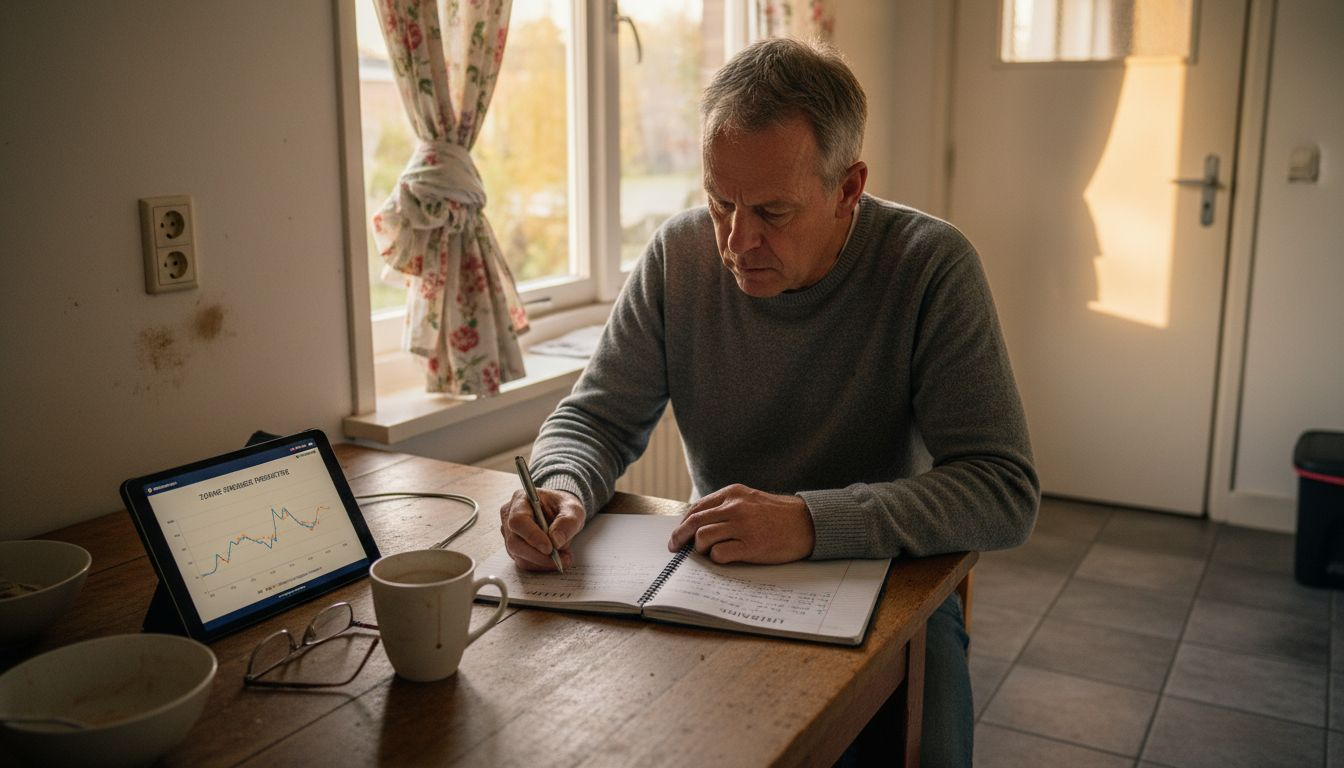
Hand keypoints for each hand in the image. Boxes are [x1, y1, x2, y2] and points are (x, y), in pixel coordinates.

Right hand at [498, 488, 585, 570]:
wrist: (559, 511)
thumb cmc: (563, 506)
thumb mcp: (573, 509)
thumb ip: (567, 522)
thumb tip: (555, 541)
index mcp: (521, 500)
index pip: (518, 520)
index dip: (532, 536)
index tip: (550, 548)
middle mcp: (509, 516)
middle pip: (515, 542)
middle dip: (539, 555)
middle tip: (560, 559)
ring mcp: (509, 534)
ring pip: (519, 555)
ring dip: (542, 562)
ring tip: (563, 558)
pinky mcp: (515, 548)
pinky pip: (524, 561)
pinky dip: (540, 564)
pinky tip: (555, 560)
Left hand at [667, 484, 814, 564]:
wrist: (808, 524)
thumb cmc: (779, 514)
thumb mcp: (751, 499)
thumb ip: (727, 505)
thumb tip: (700, 521)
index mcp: (733, 493)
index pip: (697, 508)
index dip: (683, 522)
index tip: (678, 532)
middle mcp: (735, 508)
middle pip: (694, 522)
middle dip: (679, 536)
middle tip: (674, 546)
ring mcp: (742, 527)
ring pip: (702, 538)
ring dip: (699, 548)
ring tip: (706, 552)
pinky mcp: (750, 546)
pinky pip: (719, 554)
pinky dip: (715, 558)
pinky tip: (722, 557)